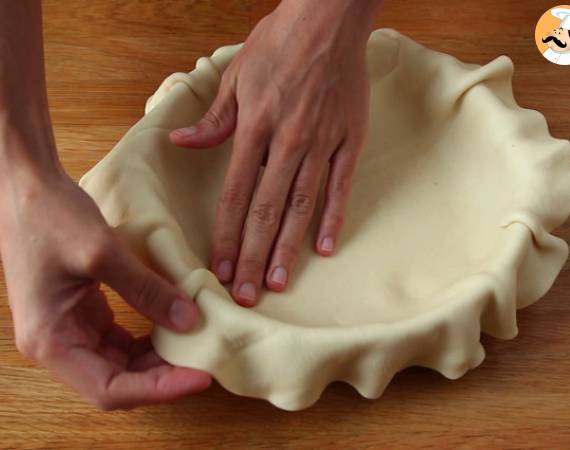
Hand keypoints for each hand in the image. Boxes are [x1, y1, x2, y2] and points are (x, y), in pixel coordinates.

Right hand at [0, 168, 210, 409]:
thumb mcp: (103, 252)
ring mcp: (68, 329)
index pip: (109, 389)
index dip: (158, 389)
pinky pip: (119, 340)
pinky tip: (175, 330)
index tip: (200, 376)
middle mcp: (56, 344)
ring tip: (196, 349)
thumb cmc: (51, 215)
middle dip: (162, 377)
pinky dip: (148, 340)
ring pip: (120, 363)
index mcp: (50, 340)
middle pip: (116, 381)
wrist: (25, 186)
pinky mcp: (82, 313)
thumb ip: (146, 290)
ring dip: (157, 361)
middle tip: (206, 362)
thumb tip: (189, 320)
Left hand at [170, 0, 378, 305]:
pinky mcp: (349, 139)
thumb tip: (182, 143)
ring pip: (302, 205)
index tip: (218, 268)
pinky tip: (325, 248)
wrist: (328, 17)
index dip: (226, 235)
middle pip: (266, 209)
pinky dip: (333, 217)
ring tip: (277, 282)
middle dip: (253, 255)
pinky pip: (340, 186)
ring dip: (288, 247)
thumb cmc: (279, 42)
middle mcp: (288, 140)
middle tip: (246, 295)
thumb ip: (213, 118)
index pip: (235, 193)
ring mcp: (322, 142)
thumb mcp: (236, 74)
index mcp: (255, 125)